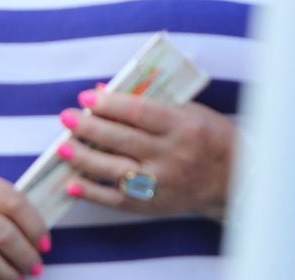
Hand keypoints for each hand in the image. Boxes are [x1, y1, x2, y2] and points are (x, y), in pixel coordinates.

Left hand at [55, 87, 235, 218]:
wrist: (232, 177)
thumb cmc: (206, 134)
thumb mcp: (186, 109)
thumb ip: (145, 101)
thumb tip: (102, 90)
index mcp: (182, 126)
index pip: (140, 113)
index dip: (110, 105)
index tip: (86, 98)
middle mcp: (172, 156)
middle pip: (123, 140)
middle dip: (89, 128)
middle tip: (66, 117)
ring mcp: (162, 183)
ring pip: (116, 171)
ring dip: (85, 158)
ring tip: (62, 146)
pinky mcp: (154, 205)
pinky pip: (118, 199)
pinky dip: (93, 193)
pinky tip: (72, 183)